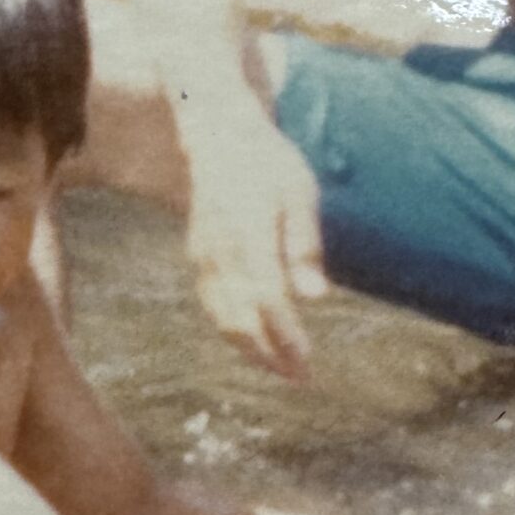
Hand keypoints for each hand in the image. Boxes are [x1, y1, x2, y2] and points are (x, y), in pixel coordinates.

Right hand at [183, 123, 328, 378]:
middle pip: (240, 319)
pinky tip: (255, 340)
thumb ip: (304, 245)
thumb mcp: (299, 193)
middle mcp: (220, 251)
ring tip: (281, 368)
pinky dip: (232, 329)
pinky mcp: (198, 257)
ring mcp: (204, 256)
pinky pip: (212, 304)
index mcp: (248, 234)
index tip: (306, 363)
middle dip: (269, 355)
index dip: (285, 336)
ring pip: (222, 317)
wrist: (219, 136)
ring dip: (250, 349)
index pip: (267, 300)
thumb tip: (317, 296)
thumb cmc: (269, 163)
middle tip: (299, 378)